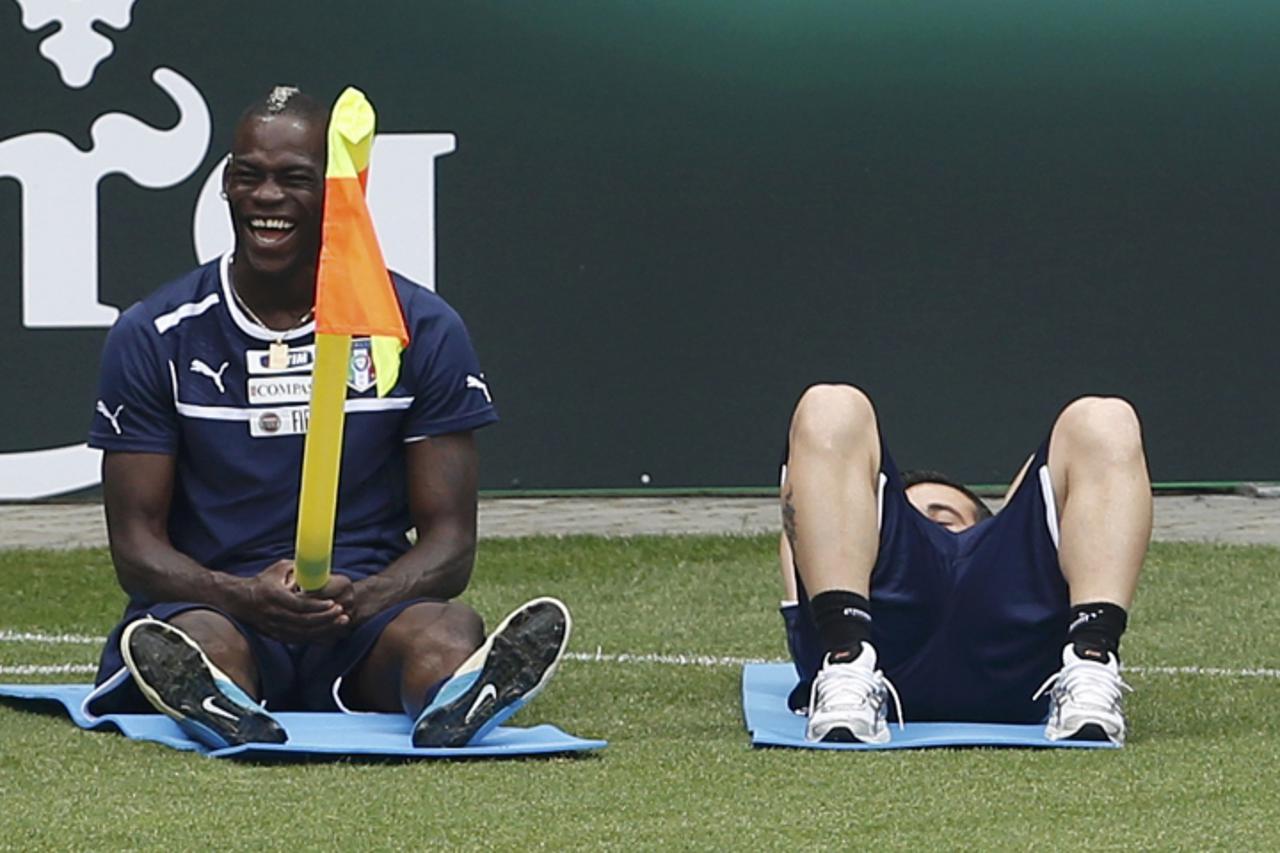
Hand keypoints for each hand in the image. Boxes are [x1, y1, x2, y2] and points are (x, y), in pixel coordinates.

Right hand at [234, 560, 350, 642]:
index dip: (317, 606)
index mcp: (274, 596)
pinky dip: (316, 638)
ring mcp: (275, 627)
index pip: (299, 605)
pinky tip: (331, 633)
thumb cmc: (263, 582)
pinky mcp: (277, 636)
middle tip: (342, 613)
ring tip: (341, 622)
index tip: (333, 603)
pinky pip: (300, 640)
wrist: (239, 601)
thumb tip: (319, 567)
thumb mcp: (279, 569)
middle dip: (325, 618)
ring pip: (303, 634)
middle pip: (304, 622)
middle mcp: (274, 614)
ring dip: (324, 629)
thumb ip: (299, 568)